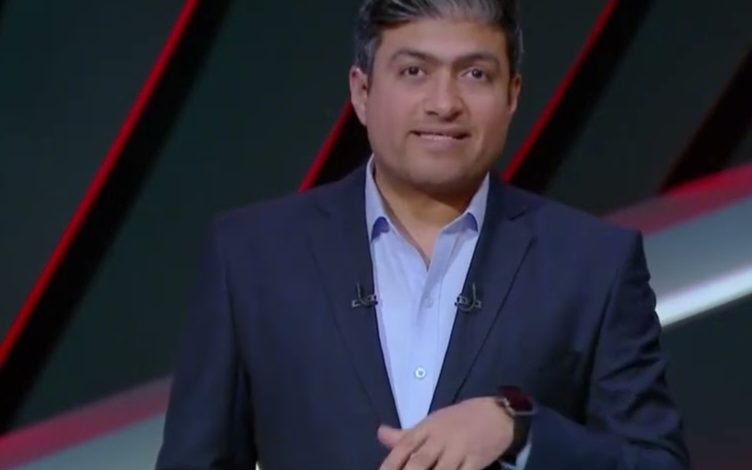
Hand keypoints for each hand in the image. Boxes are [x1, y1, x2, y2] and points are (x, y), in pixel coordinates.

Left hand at [378, 397, 513, 469]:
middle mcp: (440, 439)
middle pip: (419, 462)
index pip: (403, 447)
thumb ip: (405, 434)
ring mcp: (459, 451)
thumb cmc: (459, 420)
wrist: (497, 413)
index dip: (390, 464)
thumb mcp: (430, 422)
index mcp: (426, 428)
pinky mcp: (476, 461)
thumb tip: (379, 433)